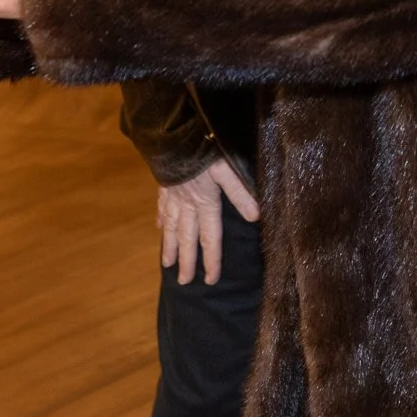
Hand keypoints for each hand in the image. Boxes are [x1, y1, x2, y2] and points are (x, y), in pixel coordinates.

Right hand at [158, 159, 259, 285]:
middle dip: (186, 261)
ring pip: (171, 227)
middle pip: (187, 238)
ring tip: (166, 264)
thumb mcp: (226, 169)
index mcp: (205, 203)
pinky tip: (160, 228)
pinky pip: (162, 207)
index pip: (209, 238)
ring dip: (170, 246)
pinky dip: (162, 220)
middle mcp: (187, 204)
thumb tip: (256, 217)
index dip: (211, 260)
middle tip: (183, 283)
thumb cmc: (203, 150)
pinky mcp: (165, 183)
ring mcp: (173, 195)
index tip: (210, 281)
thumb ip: (240, 193)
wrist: (173, 133)